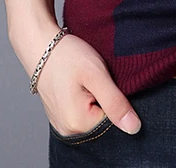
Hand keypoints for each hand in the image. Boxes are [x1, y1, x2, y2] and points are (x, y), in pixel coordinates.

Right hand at [12, 22, 141, 136]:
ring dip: (96, 97)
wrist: (41, 45)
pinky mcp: (61, 115)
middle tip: (94, 78)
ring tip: (85, 79)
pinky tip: (80, 83)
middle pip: (103, 119)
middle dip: (106, 99)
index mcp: (78, 124)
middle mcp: (68, 130)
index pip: (114, 120)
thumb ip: (115, 103)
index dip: (117, 98)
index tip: (104, 80)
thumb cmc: (67, 56)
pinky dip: (87, 98)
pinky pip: (83, 111)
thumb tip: (134, 128)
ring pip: (94, 114)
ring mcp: (63, 123)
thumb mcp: (97, 75)